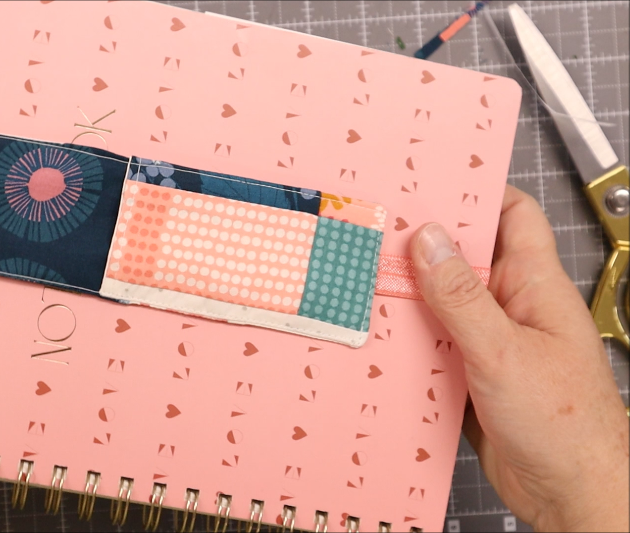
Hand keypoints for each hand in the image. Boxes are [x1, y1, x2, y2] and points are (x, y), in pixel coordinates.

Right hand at [410, 185, 628, 531]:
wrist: (572, 494)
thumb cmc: (566, 426)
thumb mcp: (504, 352)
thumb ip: (462, 297)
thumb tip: (430, 241)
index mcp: (536, 287)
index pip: (513, 216)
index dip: (476, 192)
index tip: (431, 180)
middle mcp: (513, 308)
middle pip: (465, 259)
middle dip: (424, 246)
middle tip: (380, 232)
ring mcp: (492, 342)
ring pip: (444, 304)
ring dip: (411, 298)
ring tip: (371, 282)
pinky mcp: (472, 376)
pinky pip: (435, 345)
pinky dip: (409, 341)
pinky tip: (383, 340)